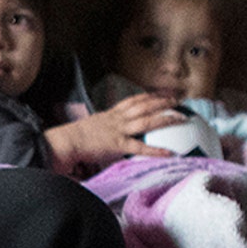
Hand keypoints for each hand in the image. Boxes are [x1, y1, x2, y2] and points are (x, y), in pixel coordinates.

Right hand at [42, 93, 181, 174]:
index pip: (132, 101)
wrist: (65, 141)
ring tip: (181, 117)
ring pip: (146, 121)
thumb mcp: (89, 127)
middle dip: (162, 102)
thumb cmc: (72, 137)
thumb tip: (104, 134)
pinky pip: (140, 147)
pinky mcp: (117, 144)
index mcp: (110, 115)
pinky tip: (169, 153)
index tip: (159, 94)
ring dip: (165, 118)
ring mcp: (119, 131)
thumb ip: (100, 128)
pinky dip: (156, 150)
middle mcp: (117, 119)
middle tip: (177, 101)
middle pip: (144, 106)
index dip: (147, 97)